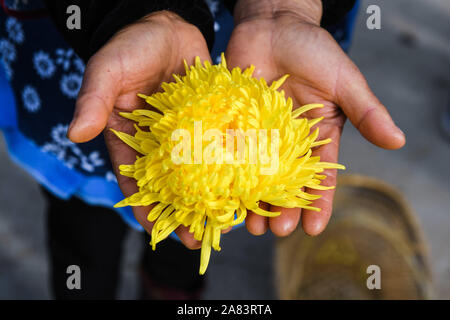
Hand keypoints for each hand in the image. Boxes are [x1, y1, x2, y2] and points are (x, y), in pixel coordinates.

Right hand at [68, 11, 210, 248]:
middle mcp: (159, 144)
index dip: (145, 208)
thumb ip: (94, 99)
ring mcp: (186, 135)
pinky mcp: (210, 123)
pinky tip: (243, 185)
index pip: (135, 181)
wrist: (169, 25)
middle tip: (199, 238)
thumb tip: (76, 133)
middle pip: (170, 186)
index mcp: (129, 140)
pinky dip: (229, 168)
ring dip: (209, 198)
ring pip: (197, 174)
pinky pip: (219, 149)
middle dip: (182, 213)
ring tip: (227, 221)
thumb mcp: (108, 70)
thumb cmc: (133, 46)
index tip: (159, 233)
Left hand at [226, 0, 404, 236]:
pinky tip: (222, 193)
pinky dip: (226, 173)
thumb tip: (397, 141)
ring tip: (250, 224)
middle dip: (283, 208)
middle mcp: (287, 142)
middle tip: (277, 231)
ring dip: (253, 200)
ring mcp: (258, 135)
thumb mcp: (344, 81)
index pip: (321, 176)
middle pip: (285, 183)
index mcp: (317, 136)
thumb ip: (366, 112)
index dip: (319, 203)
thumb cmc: (313, 50)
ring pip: (256, 175)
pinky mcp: (235, 123)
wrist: (272, 24)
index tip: (313, 228)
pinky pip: (230, 153)